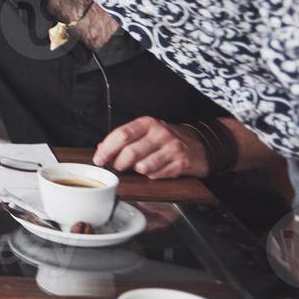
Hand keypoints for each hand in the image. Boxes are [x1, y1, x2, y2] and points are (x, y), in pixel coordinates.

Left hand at [93, 117, 207, 178]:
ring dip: (136, 170)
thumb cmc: (165, 139)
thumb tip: (102, 149)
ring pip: (143, 167)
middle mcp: (160, 133)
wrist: (199, 145)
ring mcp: (172, 149)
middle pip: (130, 152)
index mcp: (147, 123)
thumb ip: (124, 139)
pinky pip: (156, 175)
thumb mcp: (145, 132)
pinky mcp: (181, 164)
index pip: (122, 135)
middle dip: (119, 163)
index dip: (107, 149)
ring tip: (138, 167)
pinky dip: (150, 175)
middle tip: (117, 166)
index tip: (99, 159)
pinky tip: (154, 170)